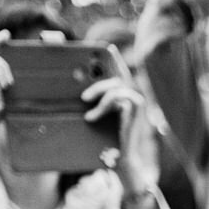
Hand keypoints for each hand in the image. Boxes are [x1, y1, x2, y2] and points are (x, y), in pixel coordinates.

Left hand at [82, 71, 147, 192]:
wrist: (119, 161)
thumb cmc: (106, 142)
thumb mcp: (95, 119)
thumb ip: (91, 105)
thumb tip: (73, 94)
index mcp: (122, 98)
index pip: (118, 72)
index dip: (112, 59)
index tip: (102, 47)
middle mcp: (130, 98)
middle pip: (119, 73)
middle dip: (106, 66)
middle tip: (88, 73)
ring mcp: (134, 105)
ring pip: (118, 84)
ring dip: (99, 90)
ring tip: (84, 101)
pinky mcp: (135, 112)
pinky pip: (123, 96)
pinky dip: (105, 104)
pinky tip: (92, 116)